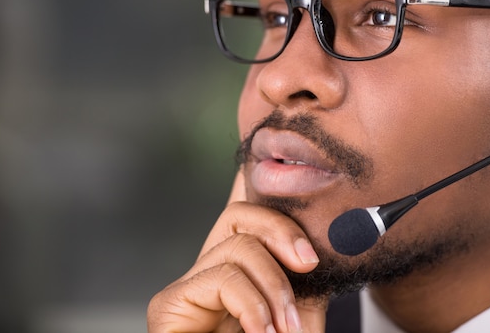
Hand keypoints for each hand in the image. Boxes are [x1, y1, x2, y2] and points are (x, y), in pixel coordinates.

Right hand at [147, 173, 325, 332]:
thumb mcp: (299, 314)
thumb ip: (307, 283)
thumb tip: (321, 245)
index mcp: (242, 272)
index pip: (246, 217)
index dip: (253, 186)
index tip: (268, 173)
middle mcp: (213, 272)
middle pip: (240, 215)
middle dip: (281, 229)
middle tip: (309, 263)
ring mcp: (189, 286)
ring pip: (237, 245)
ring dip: (274, 286)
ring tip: (288, 326)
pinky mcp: (169, 304)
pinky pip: (222, 277)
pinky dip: (251, 304)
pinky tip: (261, 330)